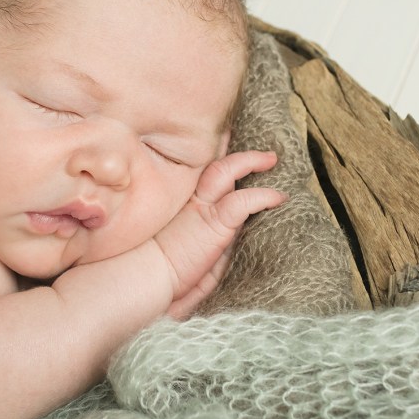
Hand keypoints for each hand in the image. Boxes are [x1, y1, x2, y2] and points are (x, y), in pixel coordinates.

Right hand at [152, 151, 286, 318]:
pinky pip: (244, 200)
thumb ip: (198, 249)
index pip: (199, 178)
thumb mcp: (179, 259)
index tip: (222, 145)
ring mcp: (200, 208)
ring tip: (270, 159)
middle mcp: (187, 201)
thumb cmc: (155, 277)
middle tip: (243, 140)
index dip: (210, 162)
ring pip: (227, 171)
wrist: (139, 278)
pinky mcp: (213, 221)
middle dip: (230, 153)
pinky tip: (279, 197)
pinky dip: (264, 197)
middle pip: (212, 166)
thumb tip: (220, 252)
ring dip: (250, 162)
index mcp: (179, 208)